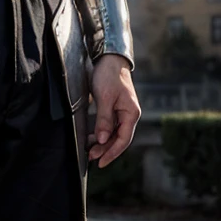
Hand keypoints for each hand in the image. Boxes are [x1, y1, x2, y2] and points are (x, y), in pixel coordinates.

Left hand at [88, 54, 140, 168]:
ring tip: (89, 150)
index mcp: (131, 113)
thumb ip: (104, 119)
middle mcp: (129, 115)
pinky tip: (92, 138)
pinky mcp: (115, 108)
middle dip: (105, 150)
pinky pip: (110, 126)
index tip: (100, 162)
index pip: (123, 139)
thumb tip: (103, 139)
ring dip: (103, 143)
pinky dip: (102, 133)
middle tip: (91, 157)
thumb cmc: (109, 75)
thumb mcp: (105, 97)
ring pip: (114, 133)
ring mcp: (123, 112)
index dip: (112, 153)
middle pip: (118, 138)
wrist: (109, 58)